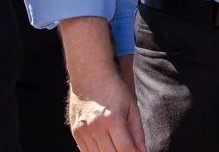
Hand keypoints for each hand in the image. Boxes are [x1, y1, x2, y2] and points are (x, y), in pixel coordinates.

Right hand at [60, 17, 144, 151]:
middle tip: (128, 150)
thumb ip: (138, 131)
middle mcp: (96, 127)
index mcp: (113, 119)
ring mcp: (83, 131)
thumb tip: (143, 151)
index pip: (125, 149)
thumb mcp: (131, 106)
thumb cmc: (114, 89)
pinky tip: (105, 148)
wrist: (89, 74)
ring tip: (117, 149)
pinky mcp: (76, 132)